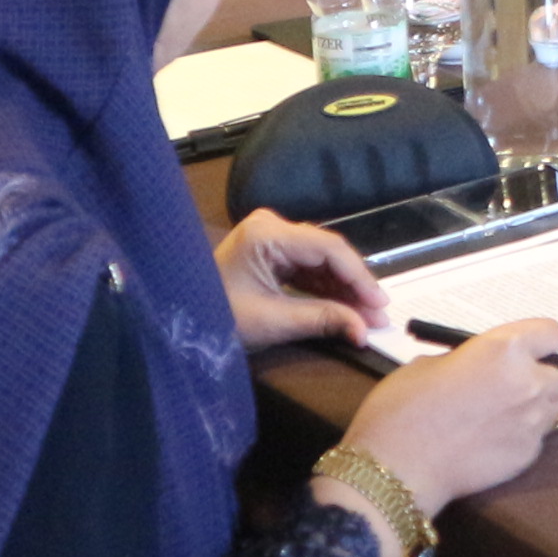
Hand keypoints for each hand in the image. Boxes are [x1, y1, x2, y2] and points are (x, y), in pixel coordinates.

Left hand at [215, 209, 391, 352]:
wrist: (177, 325)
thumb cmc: (217, 319)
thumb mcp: (273, 321)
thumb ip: (323, 319)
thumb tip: (365, 329)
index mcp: (267, 234)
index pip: (328, 248)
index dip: (359, 277)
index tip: (379, 304)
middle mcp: (271, 227)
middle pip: (327, 252)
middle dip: (353, 285)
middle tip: (378, 315)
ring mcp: (270, 239)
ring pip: (320, 261)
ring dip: (343, 289)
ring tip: (367, 317)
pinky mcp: (270, 254)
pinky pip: (307, 268)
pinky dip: (325, 289)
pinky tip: (345, 308)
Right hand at [331, 321, 557, 517]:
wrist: (396, 469)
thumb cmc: (402, 409)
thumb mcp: (429, 365)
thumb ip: (466, 360)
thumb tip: (479, 366)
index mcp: (504, 349)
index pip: (552, 333)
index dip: (538, 342)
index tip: (523, 351)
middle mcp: (528, 382)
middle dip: (538, 378)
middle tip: (508, 387)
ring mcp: (532, 422)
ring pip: (552, 408)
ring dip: (534, 408)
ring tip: (500, 417)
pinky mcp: (527, 457)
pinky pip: (537, 438)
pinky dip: (521, 437)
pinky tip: (491, 443)